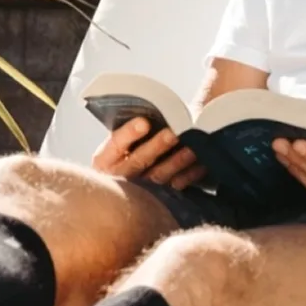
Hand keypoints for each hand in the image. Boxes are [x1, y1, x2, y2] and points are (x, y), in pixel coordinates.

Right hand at [91, 117, 206, 189]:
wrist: (128, 188)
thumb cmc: (127, 152)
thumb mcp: (121, 143)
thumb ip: (133, 130)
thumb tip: (155, 107)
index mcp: (105, 159)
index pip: (114, 145)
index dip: (128, 133)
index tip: (144, 122)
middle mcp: (119, 176)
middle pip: (139, 161)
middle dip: (157, 146)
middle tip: (173, 132)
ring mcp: (140, 190)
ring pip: (158, 176)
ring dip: (176, 161)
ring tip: (191, 148)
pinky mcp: (159, 199)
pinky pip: (175, 187)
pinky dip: (189, 175)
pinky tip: (201, 165)